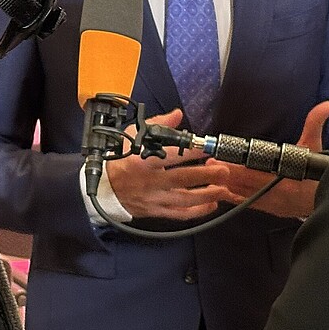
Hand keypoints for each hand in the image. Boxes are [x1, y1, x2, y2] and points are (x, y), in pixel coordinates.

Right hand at [106, 109, 233, 220]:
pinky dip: (198, 211)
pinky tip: (211, 204)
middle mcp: (151, 181)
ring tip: (223, 188)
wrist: (105, 187)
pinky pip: (180, 214)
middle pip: (182, 179)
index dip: (191, 151)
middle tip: (223, 170)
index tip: (207, 146)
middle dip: (206, 175)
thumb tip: (177, 114)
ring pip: (185, 200)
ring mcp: (155, 198)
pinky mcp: (157, 211)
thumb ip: (158, 124)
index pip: (171, 154)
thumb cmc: (120, 159)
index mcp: (144, 160)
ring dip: (207, 195)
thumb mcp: (134, 136)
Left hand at [219, 101, 328, 218]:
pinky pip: (247, 204)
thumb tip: (327, 105)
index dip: (238, 167)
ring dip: (227, 185)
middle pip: (246, 183)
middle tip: (209, 163)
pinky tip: (222, 191)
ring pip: (244, 195)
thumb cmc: (317, 171)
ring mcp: (271, 203)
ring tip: (210, 176)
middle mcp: (276, 192)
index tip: (223, 158)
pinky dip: (234, 198)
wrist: (325, 200)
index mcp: (285, 178)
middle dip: (227, 173)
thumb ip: (315, 124)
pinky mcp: (268, 209)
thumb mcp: (316, 146)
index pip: (257, 172)